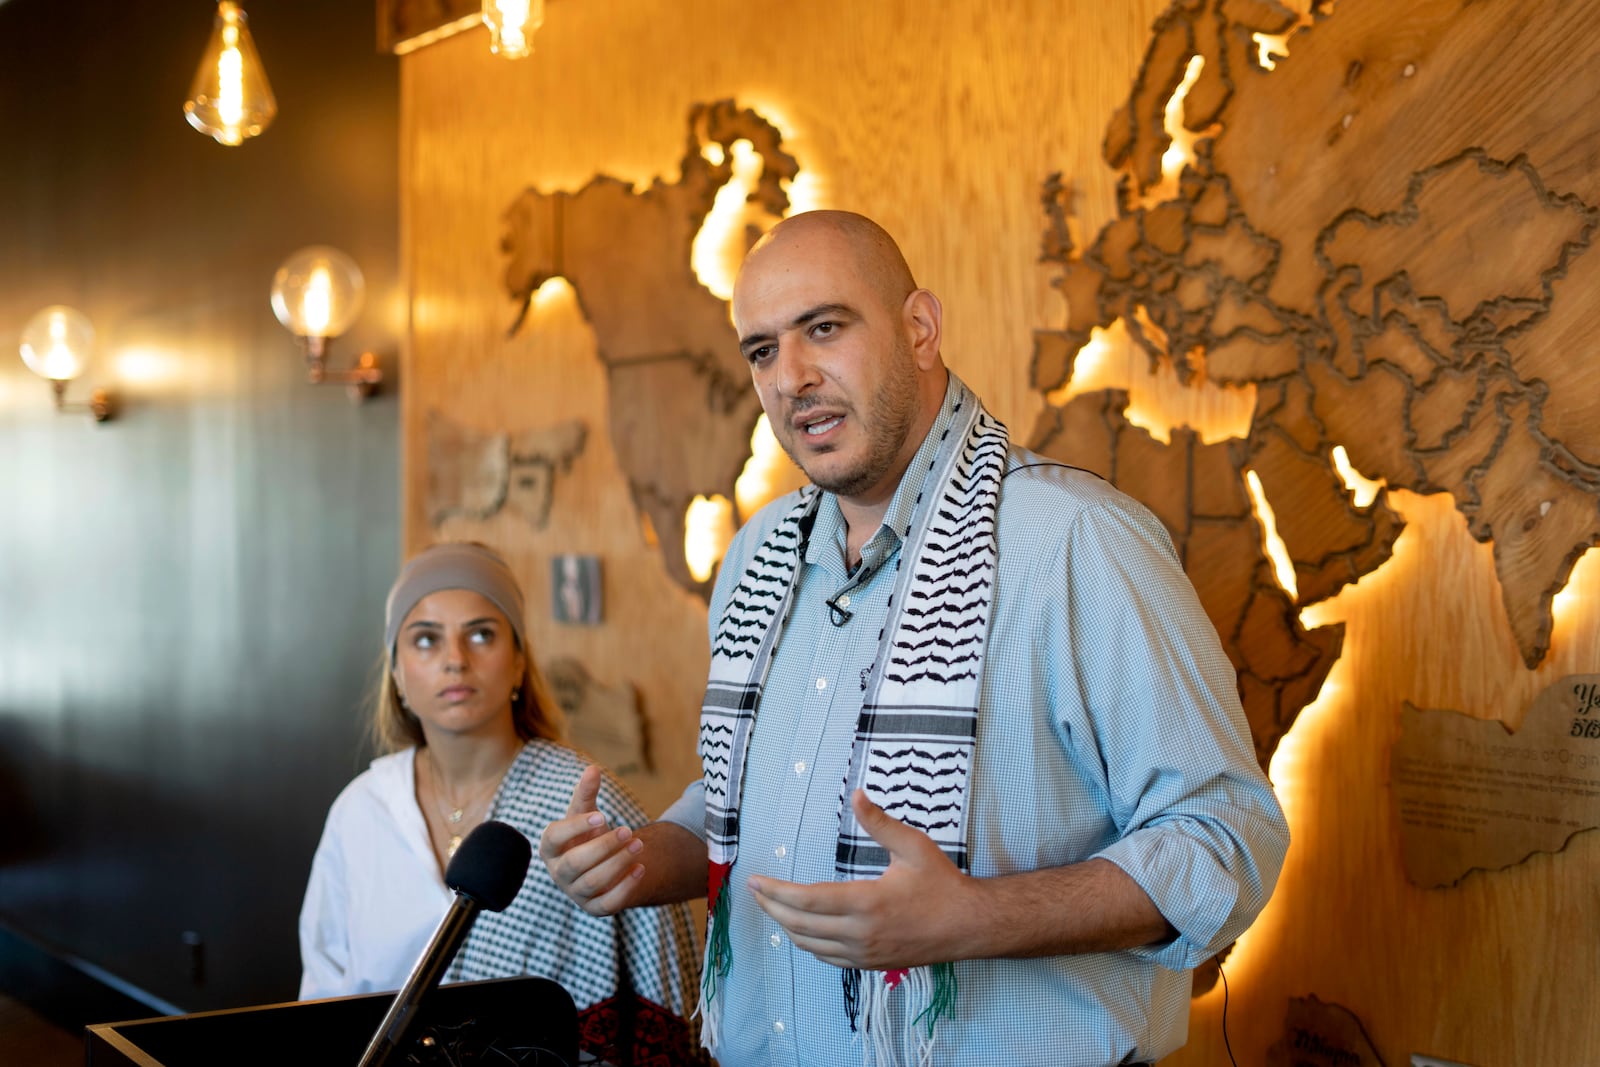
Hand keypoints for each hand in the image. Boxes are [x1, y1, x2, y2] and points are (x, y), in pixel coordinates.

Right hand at [538, 764, 645, 915]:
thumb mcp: (587, 812)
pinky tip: (641, 867)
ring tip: (639, 843)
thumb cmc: (589, 833)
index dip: (575, 827)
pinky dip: (626, 886)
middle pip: (575, 863)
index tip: (602, 815)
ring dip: (618, 862)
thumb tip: (592, 769)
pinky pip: (608, 903)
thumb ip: (587, 793)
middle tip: (628, 830)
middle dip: (603, 846)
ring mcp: (576, 893)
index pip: (554, 838)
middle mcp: (559, 873)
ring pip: (593, 882)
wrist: (605, 862)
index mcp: (551, 847)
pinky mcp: (595, 908)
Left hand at [747, 789, 976, 970]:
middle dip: (772, 907)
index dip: (776, 891)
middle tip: (753, 891)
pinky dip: (807, 943)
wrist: (970, 926)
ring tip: (771, 906)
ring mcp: (865, 954)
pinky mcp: (871, 964)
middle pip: (800, 925)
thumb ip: (880, 822)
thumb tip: (856, 794)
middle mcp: (861, 934)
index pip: (807, 901)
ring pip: (810, 945)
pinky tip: (801, 930)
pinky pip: (828, 958)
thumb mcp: (913, 846)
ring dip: (786, 926)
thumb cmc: (942, 884)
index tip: (755, 880)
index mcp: (867, 903)